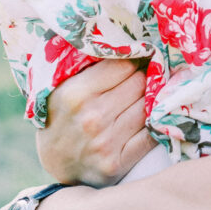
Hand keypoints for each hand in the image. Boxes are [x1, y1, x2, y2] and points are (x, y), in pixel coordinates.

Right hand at [37, 60, 153, 186]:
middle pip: (140, 83)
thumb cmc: (62, 116)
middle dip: (141, 80)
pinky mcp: (118, 162)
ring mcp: (105, 142)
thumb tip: (131, 45)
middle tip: (135, 84)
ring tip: (138, 102)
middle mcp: (91, 117)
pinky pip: (151, 134)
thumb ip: (91, 67)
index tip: (132, 65)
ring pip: (148, 106)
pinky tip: (147, 120)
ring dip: (148, 102)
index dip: (131, 63)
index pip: (124, 65)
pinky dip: (154, 125)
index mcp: (74, 93)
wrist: (56, 164)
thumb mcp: (63, 87)